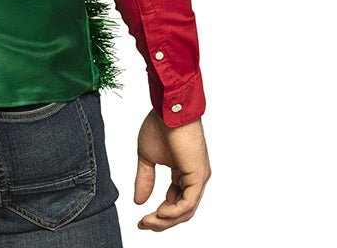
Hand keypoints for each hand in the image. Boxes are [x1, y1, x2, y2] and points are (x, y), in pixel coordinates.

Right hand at [134, 110, 210, 230]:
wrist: (168, 110)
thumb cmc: (160, 125)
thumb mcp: (147, 157)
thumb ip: (145, 179)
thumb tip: (138, 201)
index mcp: (184, 172)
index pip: (174, 201)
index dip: (159, 213)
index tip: (142, 218)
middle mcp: (194, 178)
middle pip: (181, 210)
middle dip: (162, 221)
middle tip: (144, 225)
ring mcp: (198, 178)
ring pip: (186, 210)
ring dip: (166, 220)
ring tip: (149, 221)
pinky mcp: (198, 176)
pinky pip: (188, 202)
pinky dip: (174, 211)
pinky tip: (160, 213)